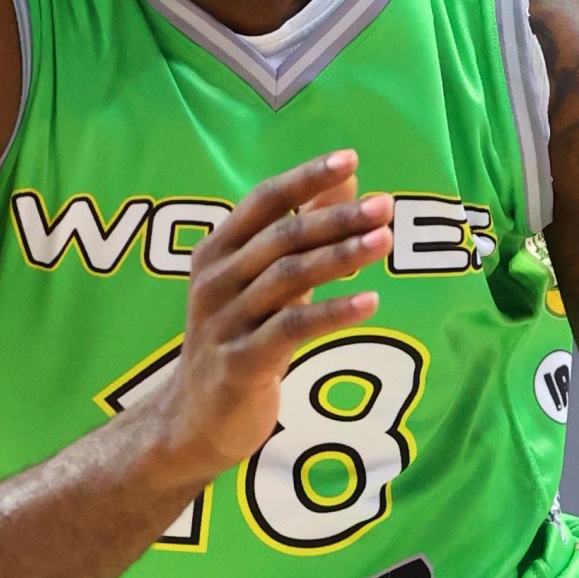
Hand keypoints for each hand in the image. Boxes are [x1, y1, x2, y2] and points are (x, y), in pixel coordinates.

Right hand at [148, 150, 393, 483]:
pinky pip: (292, 329)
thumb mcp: (263, 280)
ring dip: (341, 256)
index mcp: (216, 251)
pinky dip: (333, 312)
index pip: (263, 201)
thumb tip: (347, 177)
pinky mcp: (241, 363)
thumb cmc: (238, 337)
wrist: (193, 419)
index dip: (306, 177)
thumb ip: (302, 229)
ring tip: (385, 241)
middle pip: (282, 236)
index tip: (349, 158)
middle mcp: (215, 280)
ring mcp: (225, 321)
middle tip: (384, 207)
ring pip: (289, 278)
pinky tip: (370, 301)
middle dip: (336, 218)